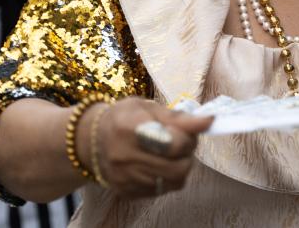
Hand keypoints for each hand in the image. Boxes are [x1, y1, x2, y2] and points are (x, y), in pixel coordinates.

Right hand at [80, 97, 212, 198]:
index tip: (191, 128)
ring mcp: (126, 178)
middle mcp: (125, 156)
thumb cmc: (122, 118)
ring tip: (172, 153)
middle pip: (177, 167)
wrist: (91, 141)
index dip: (189, 137)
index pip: (173, 143)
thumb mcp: (145, 106)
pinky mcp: (128, 192)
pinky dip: (168, 177)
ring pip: (174, 181)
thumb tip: (207, 121)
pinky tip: (159, 164)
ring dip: (181, 166)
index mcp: (129, 128)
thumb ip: (176, 116)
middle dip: (188, 154)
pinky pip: (162, 189)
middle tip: (183, 143)